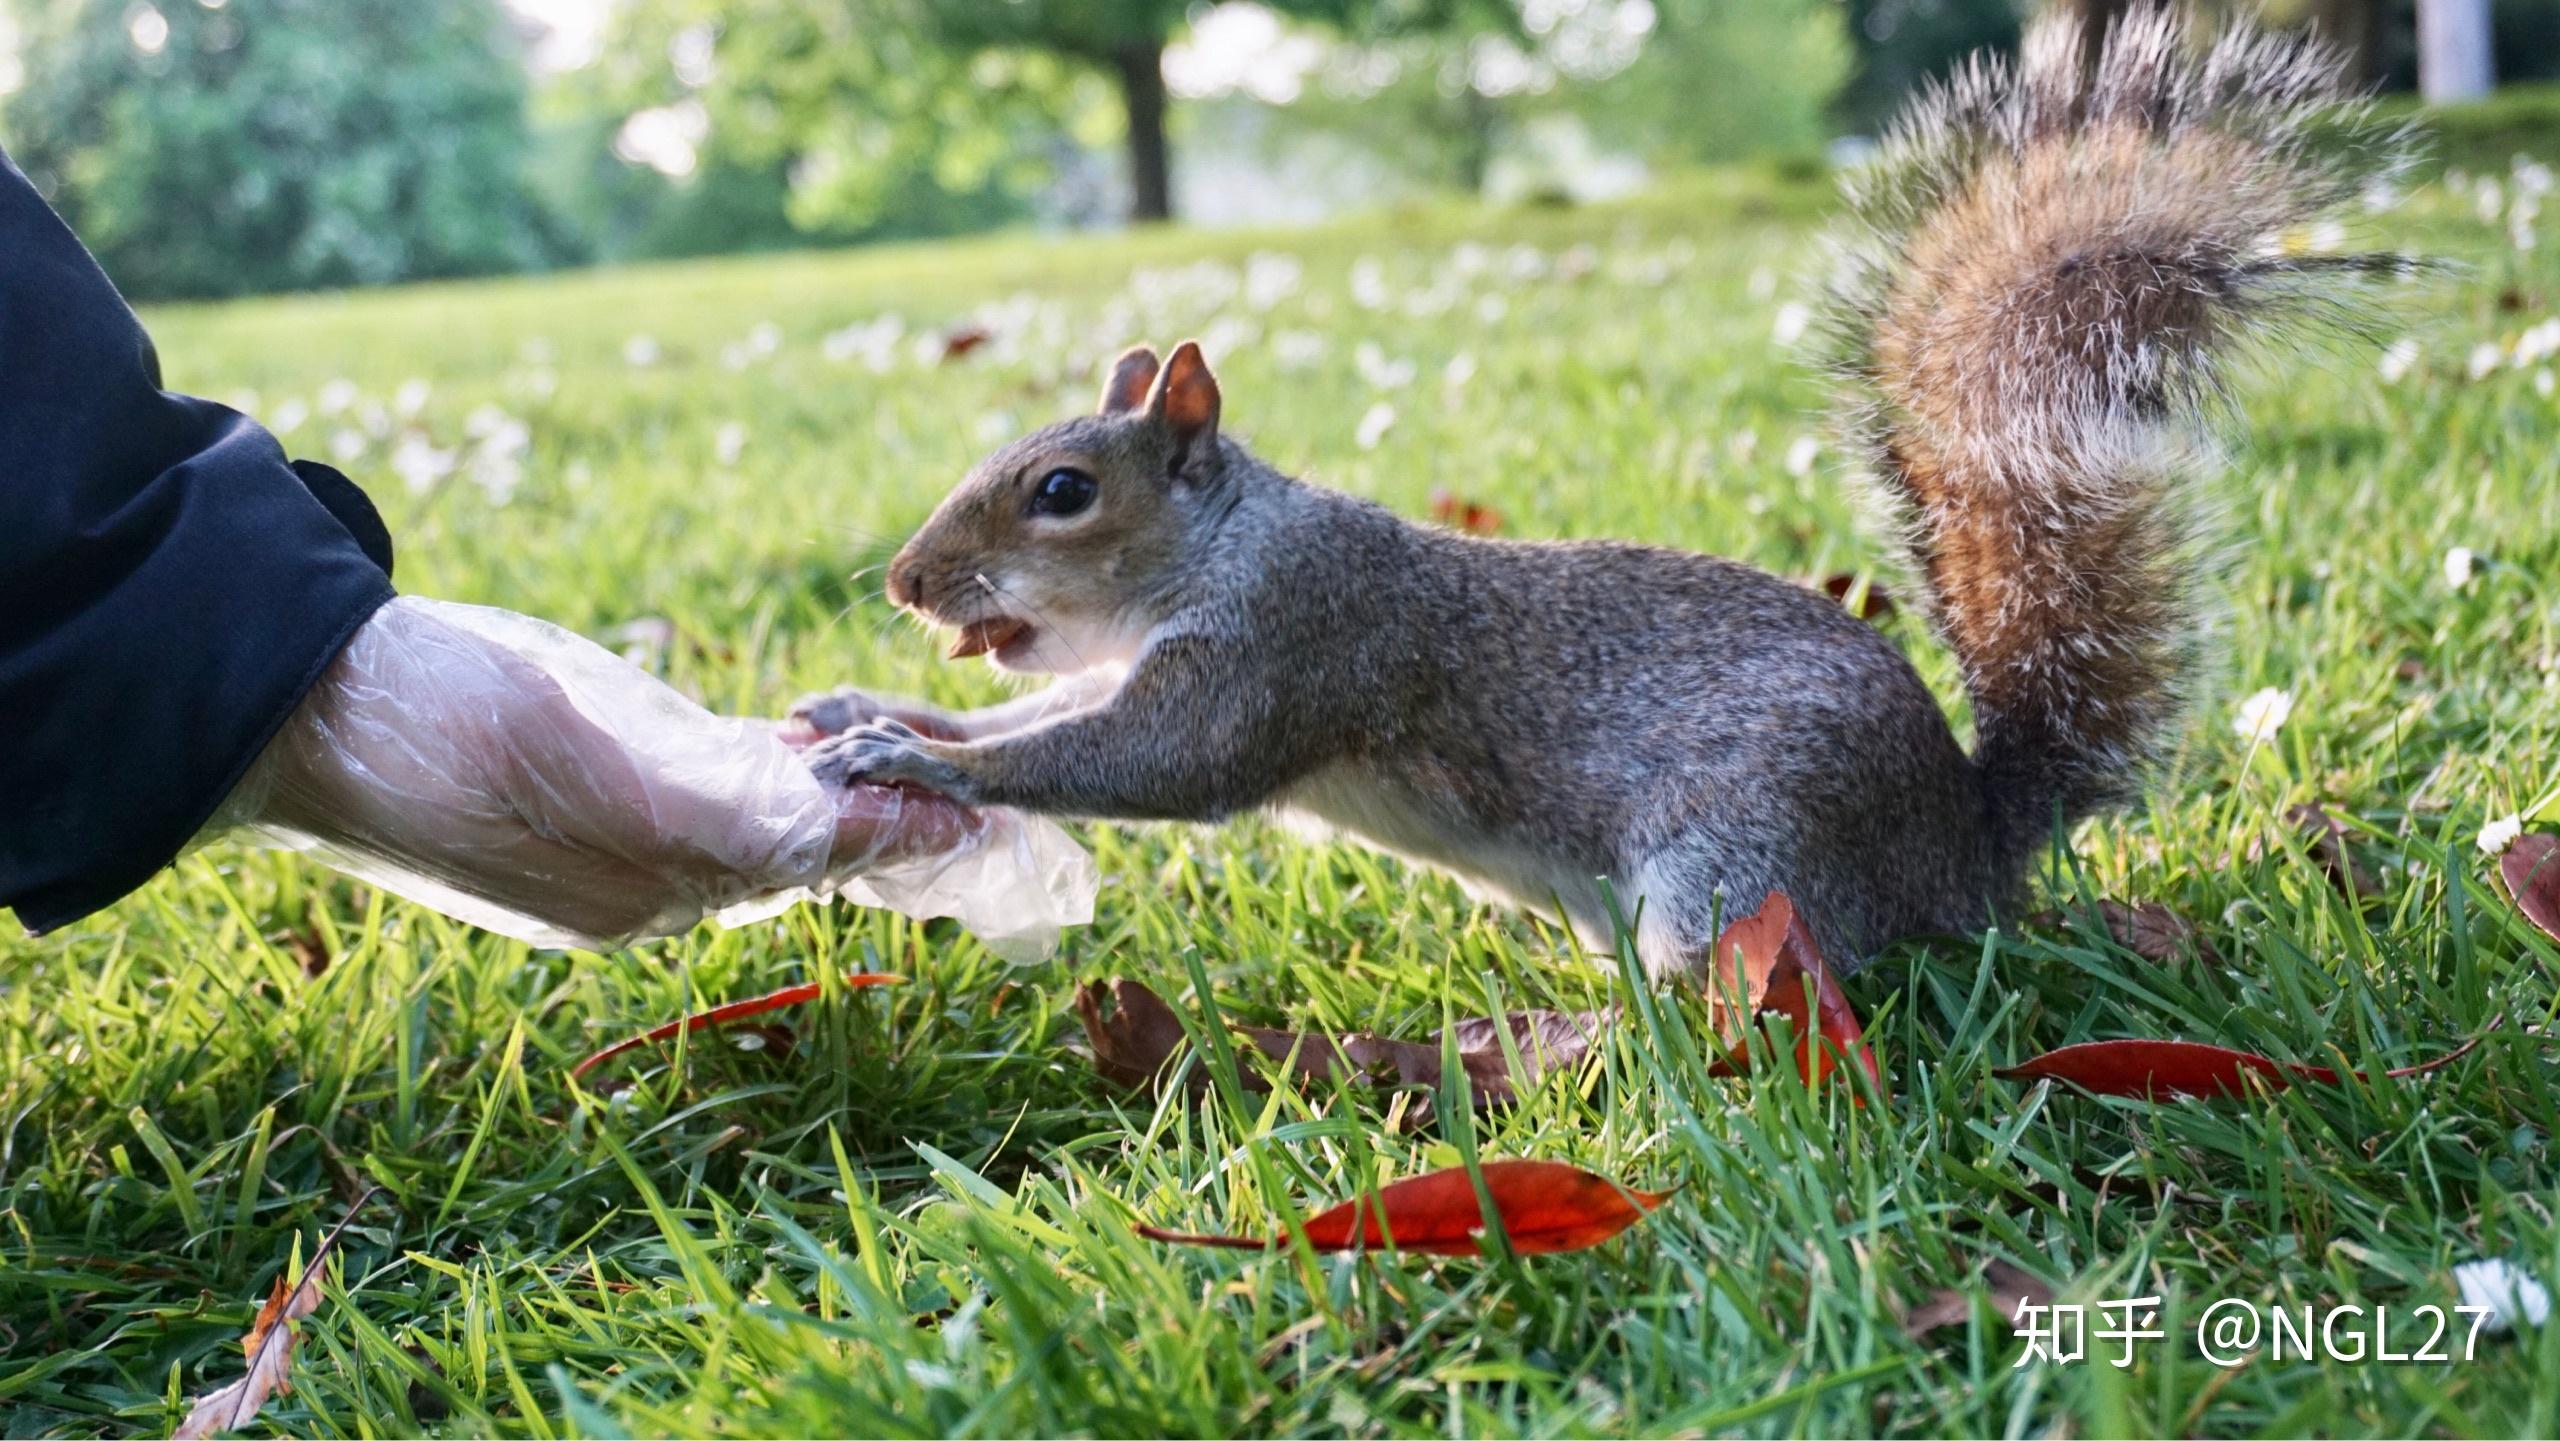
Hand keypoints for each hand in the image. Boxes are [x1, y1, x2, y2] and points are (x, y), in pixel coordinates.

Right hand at [222, 597, 987, 948]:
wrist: (303, 707)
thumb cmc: (433, 724)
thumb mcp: (575, 754)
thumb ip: (701, 802)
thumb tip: (819, 835)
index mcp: (649, 879)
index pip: (811, 859)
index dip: (897, 831)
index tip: (984, 812)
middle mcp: (642, 879)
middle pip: (799, 855)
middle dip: (889, 826)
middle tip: (984, 797)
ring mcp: (609, 842)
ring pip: (759, 828)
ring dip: (845, 806)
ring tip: (931, 780)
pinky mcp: (583, 800)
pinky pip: (702, 800)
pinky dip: (769, 780)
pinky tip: (811, 752)